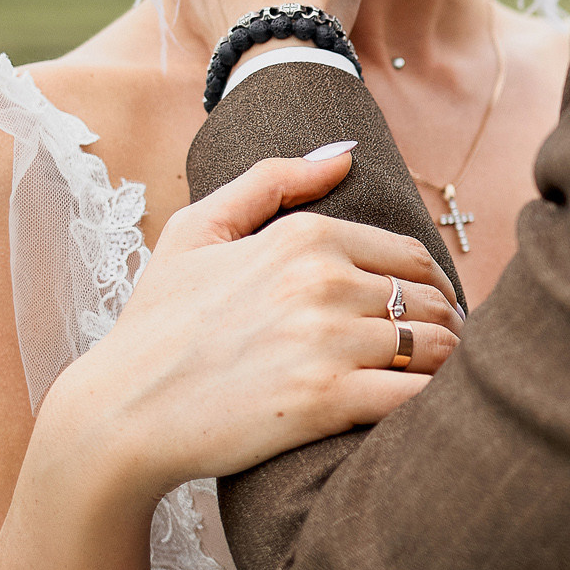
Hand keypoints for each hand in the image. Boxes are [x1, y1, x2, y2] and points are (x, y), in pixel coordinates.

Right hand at [31, 147, 461, 510]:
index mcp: (305, 237)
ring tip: (440, 386)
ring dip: (448, 367)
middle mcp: (323, 281)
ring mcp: (328, 341)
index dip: (432, 288)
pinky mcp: (328, 401)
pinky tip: (426, 415)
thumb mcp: (198, 231)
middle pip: (430, 302)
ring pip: (434, 347)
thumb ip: (272, 181)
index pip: (411, 257)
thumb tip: (345, 154)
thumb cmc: (158, 324)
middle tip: (444, 354)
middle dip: (445, 327)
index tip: (433, 313)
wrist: (121, 412)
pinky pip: (418, 397)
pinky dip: (435, 404)